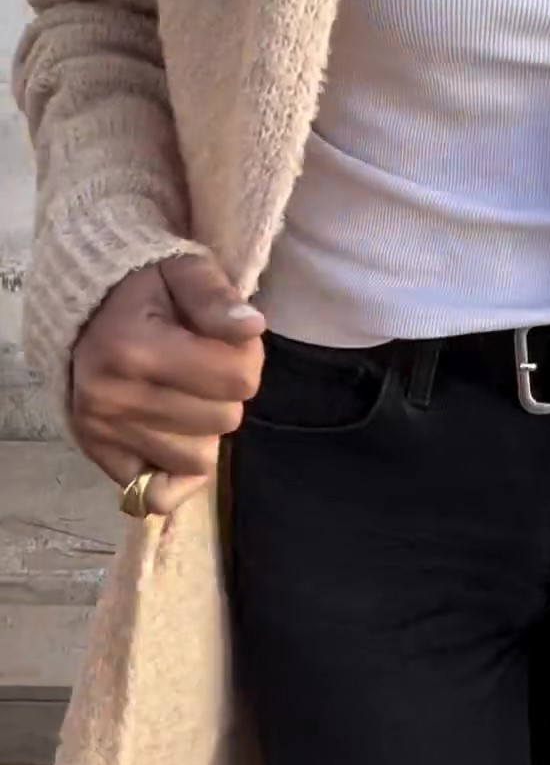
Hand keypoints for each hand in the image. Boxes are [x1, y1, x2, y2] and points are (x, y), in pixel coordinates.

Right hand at [71, 255, 265, 515]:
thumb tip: (252, 327)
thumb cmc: (145, 288)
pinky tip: (171, 435)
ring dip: (203, 429)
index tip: (225, 339)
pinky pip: (157, 493)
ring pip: (199, 458)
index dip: (246, 357)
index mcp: (136, 348)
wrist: (82, 306)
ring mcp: (102, 431)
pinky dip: (173, 468)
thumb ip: (217, 298)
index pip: (239, 379)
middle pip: (225, 420)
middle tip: (203, 365)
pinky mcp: (97, 454)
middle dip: (226, 392)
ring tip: (182, 392)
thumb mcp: (184, 271)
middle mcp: (114, 397)